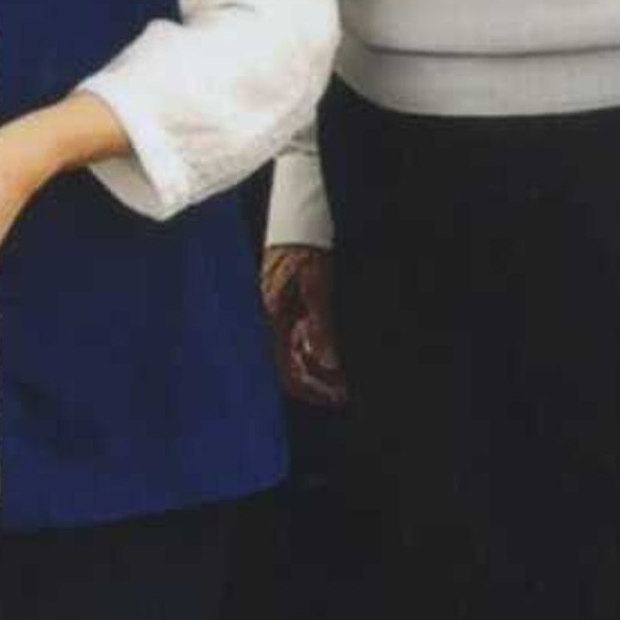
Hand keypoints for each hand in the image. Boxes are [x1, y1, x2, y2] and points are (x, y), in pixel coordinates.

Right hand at [261, 242, 347, 406]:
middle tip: (345, 392)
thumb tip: (328, 364)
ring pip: (297, 354)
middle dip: (318, 383)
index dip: (312, 389)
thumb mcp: (317, 288)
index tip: (336, 397)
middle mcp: (274, 322)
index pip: (288, 370)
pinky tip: (334, 352)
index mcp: (276, 320)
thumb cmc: (306, 251)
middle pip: (291, 367)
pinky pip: (300, 337)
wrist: (297, 222)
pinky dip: (317, 349)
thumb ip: (321, 327)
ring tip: (345, 376)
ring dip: (319, 368)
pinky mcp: (288, 306)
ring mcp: (281, 315)